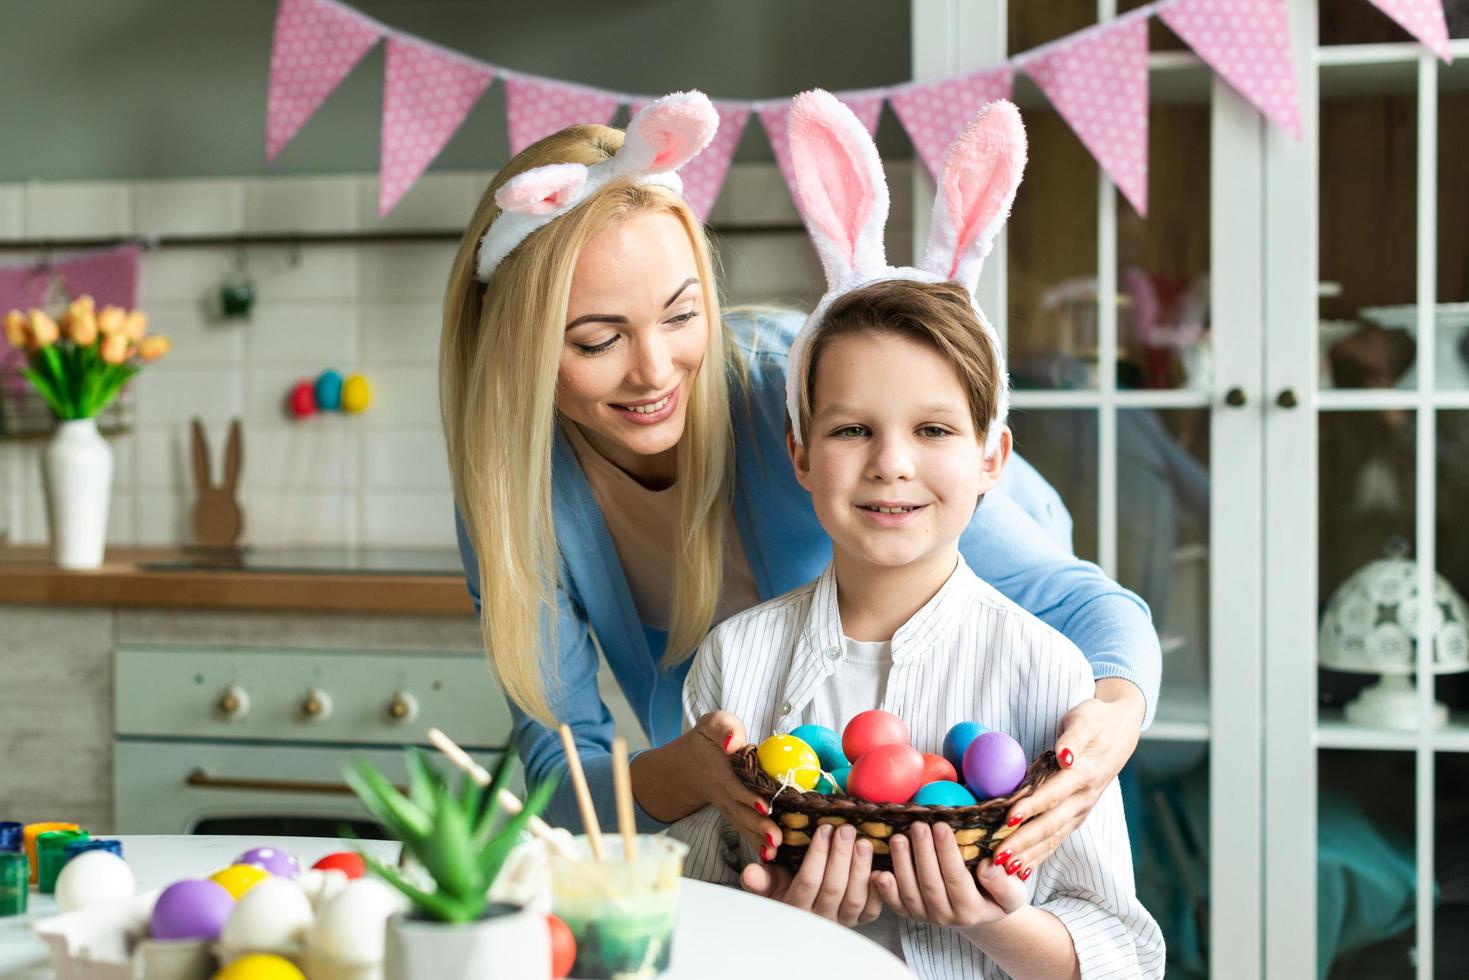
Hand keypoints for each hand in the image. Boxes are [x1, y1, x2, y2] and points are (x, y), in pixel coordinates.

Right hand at [630, 710, 780, 853]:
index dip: (749, 797)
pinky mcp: (731, 813)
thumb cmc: (707, 740)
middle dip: (758, 826)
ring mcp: (726, 805)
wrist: (684, 765)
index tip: (766, 806)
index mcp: (720, 769)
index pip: (734, 786)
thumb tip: (733, 743)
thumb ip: (725, 728)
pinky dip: (754, 843)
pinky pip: (742, 829)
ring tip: (775, 851)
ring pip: (741, 824)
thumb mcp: (713, 724)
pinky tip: (769, 856)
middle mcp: (722, 792)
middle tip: (776, 839)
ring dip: (757, 839)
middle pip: (740, 811)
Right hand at [739, 823, 883, 926]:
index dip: (818, 855)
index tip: (824, 829)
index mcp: (795, 907)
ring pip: (854, 898)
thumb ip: (759, 879)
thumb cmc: (785, 889)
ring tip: (864, 842)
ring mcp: (842, 921)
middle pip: (833, 888)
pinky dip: (879, 888)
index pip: (808, 881)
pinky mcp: (862, 919)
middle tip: (846, 829)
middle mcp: (820, 918)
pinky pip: (873, 908)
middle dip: (841, 856)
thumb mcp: (768, 883)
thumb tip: (750, 872)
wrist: (801, 909)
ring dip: (860, 868)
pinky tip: (880, 866)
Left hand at [873, 822, 1027, 927]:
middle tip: (917, 825)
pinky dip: (884, 889)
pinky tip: (878, 871)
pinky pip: (894, 903)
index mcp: (970, 910)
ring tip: (897, 838)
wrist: (979, 912)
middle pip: (929, 883)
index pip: (956, 878)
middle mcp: (945, 917)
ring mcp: (924, 916)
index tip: (940, 826)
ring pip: (909, 891)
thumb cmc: (996, 894)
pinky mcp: (909, 913)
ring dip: (900, 864)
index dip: (946, 852)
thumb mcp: (1013, 892)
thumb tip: (988, 869)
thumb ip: (1004, 884)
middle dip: (922, 852)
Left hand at [997, 678, 1143, 878]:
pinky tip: (1021, 869)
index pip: (1053, 794)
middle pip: (1050, 824)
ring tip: (1005, 869)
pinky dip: (1039, 855)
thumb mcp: (1085, 719)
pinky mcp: (1076, 815)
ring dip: (1029, 854)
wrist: (1122, 729)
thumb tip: (1063, 754)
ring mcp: (1081, 810)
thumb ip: (1073, 738)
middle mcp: (1083, 798)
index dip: (1032, 807)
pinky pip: (1056, 838)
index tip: (1009, 819)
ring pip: (1053, 837)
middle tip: (998, 856)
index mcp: (1083, 774)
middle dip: (1024, 842)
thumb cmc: (1097, 721)